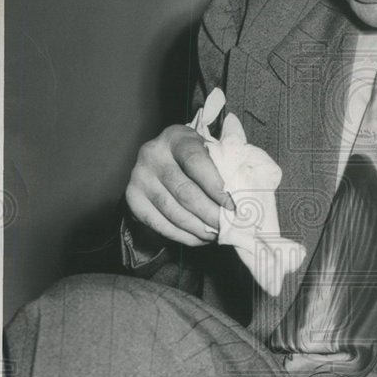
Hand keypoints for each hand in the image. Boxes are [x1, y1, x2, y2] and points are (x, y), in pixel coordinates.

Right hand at [125, 124, 231, 246]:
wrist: (160, 160)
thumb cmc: (194, 157)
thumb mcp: (207, 149)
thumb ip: (223, 165)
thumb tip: (243, 194)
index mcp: (175, 138)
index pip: (196, 162)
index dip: (216, 187)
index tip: (232, 205)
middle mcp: (152, 155)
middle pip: (185, 192)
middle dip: (210, 214)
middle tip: (228, 226)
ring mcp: (139, 177)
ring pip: (173, 211)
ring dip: (199, 228)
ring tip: (217, 234)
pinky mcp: (133, 199)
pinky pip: (160, 224)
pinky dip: (183, 236)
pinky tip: (199, 238)